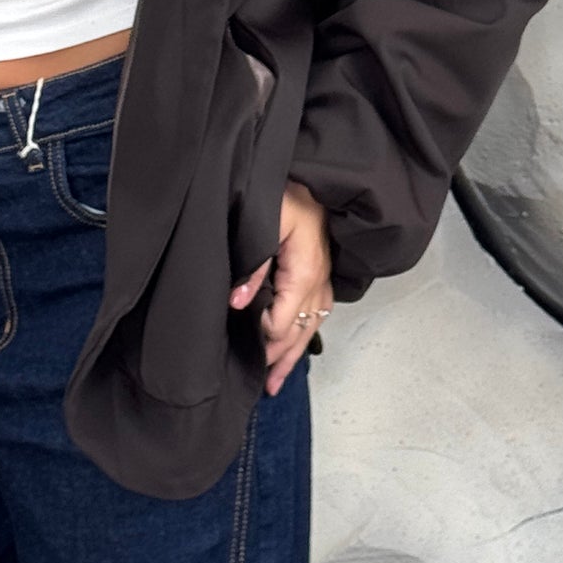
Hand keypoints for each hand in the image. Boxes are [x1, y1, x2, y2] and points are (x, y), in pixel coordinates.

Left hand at [229, 180, 333, 395]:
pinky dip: (303, 336)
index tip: (244, 341)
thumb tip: (238, 303)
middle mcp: (319, 281)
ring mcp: (324, 279)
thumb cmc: (288, 193)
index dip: (263, 335)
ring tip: (276, 381)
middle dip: (280, 359)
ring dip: (292, 354)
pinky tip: (293, 347)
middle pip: (300, 331)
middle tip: (261, 386)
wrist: (313, 177)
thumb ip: (254, 265)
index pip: (284, 320)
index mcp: (305, 272)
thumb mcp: (265, 221)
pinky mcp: (322, 274)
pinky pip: (316, 312)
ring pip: (310, 326)